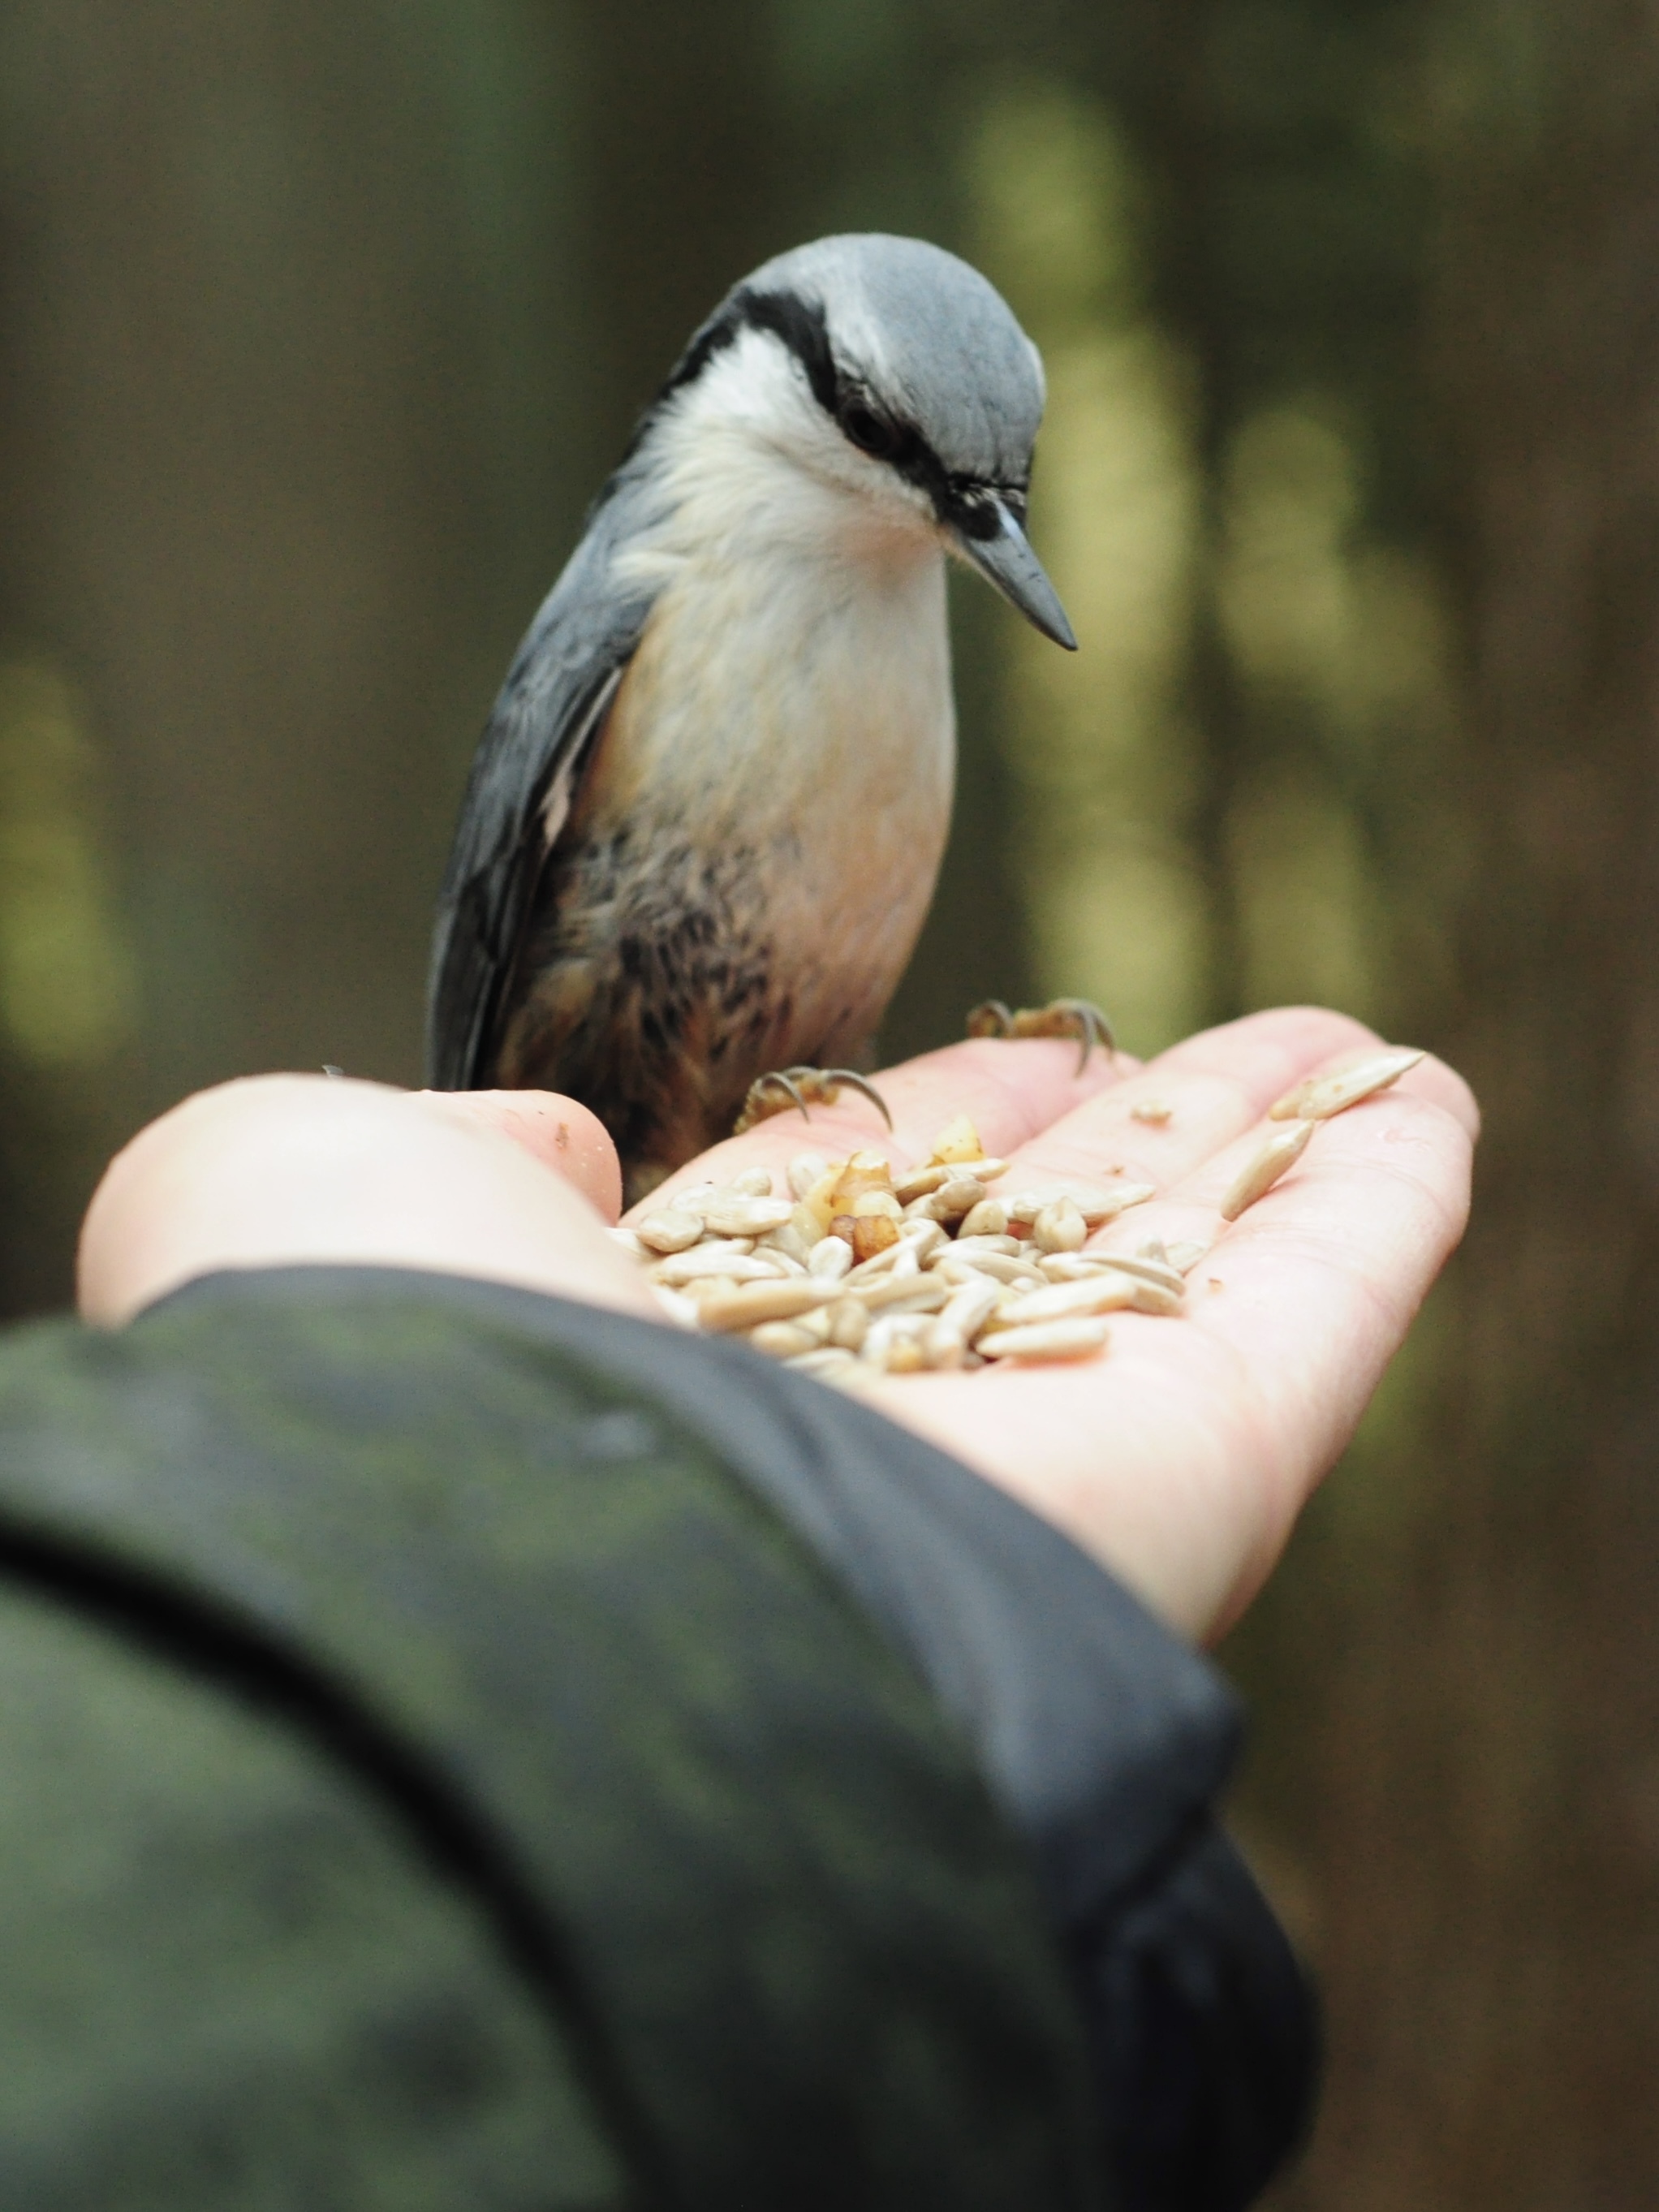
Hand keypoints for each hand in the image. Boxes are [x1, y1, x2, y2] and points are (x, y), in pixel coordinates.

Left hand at [78, 1008, 1474, 1644]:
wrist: (487, 1589)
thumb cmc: (361, 1363)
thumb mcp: (295, 1186)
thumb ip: (436, 1147)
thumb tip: (571, 1150)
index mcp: (683, 1369)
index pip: (854, 1236)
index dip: (950, 1135)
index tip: (1022, 1055)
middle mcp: (864, 1423)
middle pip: (1043, 1255)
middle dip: (1142, 1146)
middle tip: (1246, 1044)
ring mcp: (1033, 1457)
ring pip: (1187, 1281)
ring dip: (1282, 1164)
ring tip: (1368, 1050)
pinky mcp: (1180, 1483)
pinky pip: (1308, 1325)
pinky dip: (1376, 1215)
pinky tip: (1430, 1108)